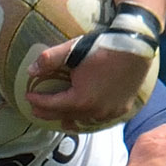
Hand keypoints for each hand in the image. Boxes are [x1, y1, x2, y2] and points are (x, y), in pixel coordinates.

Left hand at [24, 39, 154, 131]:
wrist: (137, 45)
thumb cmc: (104, 46)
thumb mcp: (73, 50)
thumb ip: (49, 60)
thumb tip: (30, 71)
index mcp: (81, 100)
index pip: (52, 105)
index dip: (38, 101)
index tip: (28, 97)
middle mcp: (95, 112)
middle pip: (66, 115)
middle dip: (49, 112)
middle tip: (37, 109)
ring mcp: (110, 112)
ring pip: (84, 121)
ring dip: (69, 118)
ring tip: (60, 116)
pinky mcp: (123, 108)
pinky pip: (100, 118)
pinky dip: (88, 117)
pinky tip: (86, 113)